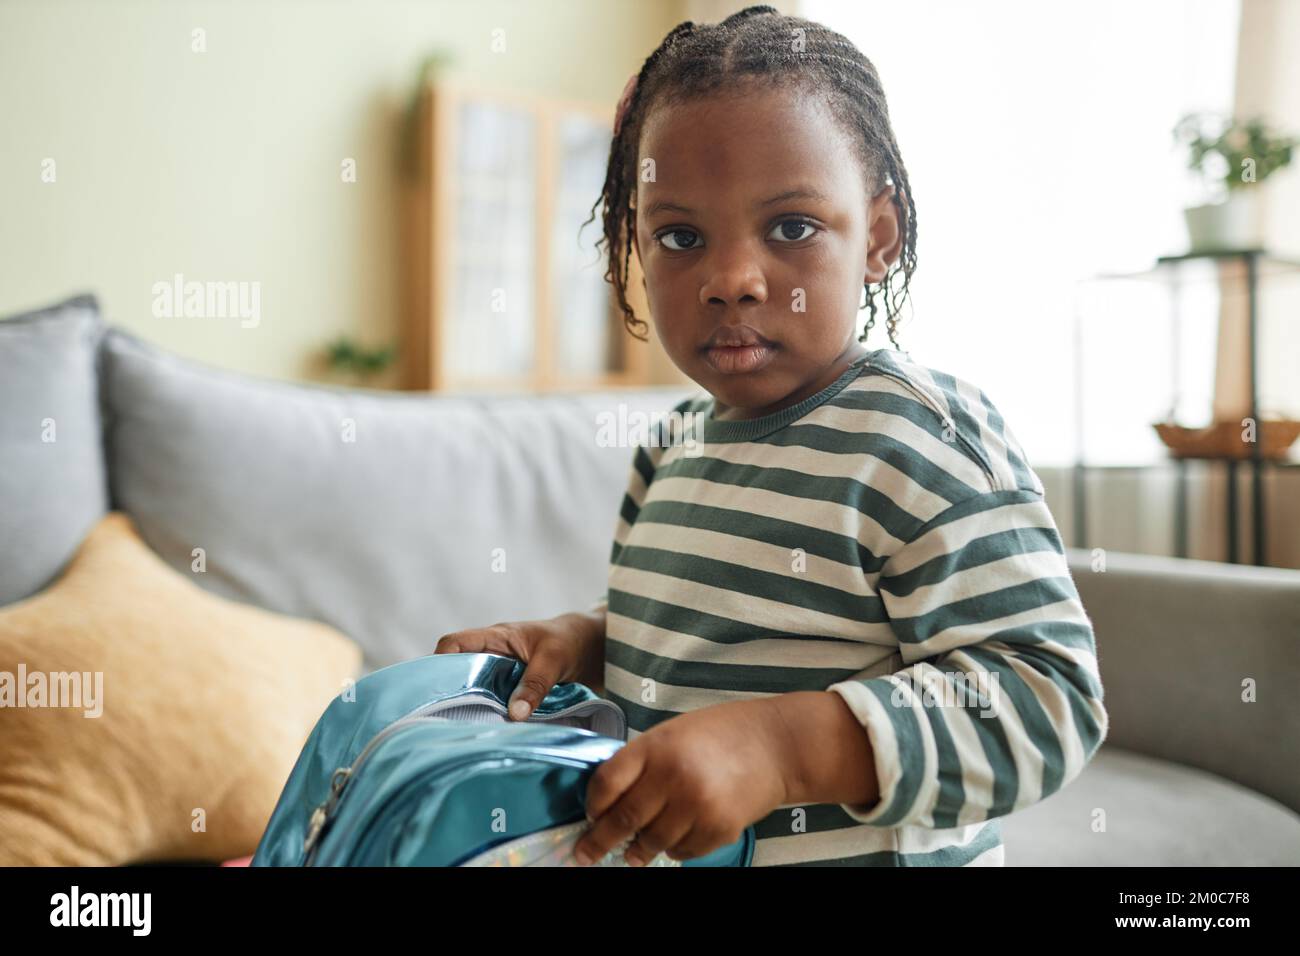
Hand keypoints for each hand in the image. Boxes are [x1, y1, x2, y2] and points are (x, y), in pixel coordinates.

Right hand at [434, 610, 604, 719]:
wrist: (592, 647)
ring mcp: (499, 674)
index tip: (437, 690)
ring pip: (473, 690)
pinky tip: (490, 734)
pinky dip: (490, 716)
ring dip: (471, 709)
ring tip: (465, 733)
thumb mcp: (554, 660)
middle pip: (456, 671)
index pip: (454, 643)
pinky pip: (492, 703)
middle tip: (446, 722)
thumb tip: (514, 714)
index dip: (440, 662)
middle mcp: (491, 655)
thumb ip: (535, 685)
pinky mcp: (510, 691)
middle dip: (450, 694)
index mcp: (496, 638)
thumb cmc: (569, 642)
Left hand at [572, 699, 792, 865]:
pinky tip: (679, 835)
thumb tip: (608, 803)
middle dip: (598, 842)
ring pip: (652, 842)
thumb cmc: (720, 734)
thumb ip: (641, 763)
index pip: (607, 784)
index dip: (592, 805)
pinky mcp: (720, 829)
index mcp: (656, 747)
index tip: (589, 817)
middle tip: (584, 855)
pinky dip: (675, 849)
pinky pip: (683, 852)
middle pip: (623, 820)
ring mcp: (698, 806)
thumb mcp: (672, 733)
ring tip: (636, 850)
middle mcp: (674, 777)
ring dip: (640, 849)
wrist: (776, 744)